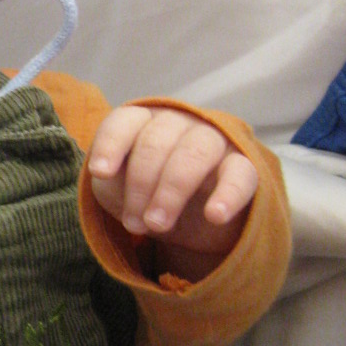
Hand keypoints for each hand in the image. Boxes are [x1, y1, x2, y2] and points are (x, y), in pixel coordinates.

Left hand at [86, 106, 257, 276]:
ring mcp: (214, 142)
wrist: (192, 224)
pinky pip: (240, 173)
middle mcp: (179, 124)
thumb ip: (110, 178)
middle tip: (134, 224)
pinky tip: (214, 216)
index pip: (125, 121)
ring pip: (194, 153)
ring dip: (172, 190)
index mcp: (145, 123)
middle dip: (140, 183)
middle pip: (156, 140)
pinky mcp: (244, 168)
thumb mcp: (119, 189)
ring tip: (158, 225)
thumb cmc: (147, 195)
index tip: (101, 173)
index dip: (111, 144)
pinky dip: (228, 193)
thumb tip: (107, 174)